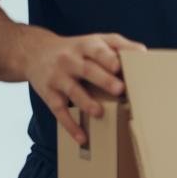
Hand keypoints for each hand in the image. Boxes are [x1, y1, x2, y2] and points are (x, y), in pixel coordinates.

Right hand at [23, 32, 146, 145]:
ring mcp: (58, 78)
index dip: (108, 58)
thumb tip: (143, 53)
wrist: (33, 52)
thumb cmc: (75, 49)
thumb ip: (119, 45)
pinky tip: (82, 137)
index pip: (97, 50)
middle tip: (120, 89)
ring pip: (73, 91)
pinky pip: (59, 111)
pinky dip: (70, 125)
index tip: (120, 66)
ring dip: (86, 103)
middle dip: (103, 80)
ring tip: (100, 113)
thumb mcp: (94, 40)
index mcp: (85, 46)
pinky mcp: (49, 94)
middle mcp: (70, 61)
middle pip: (87, 70)